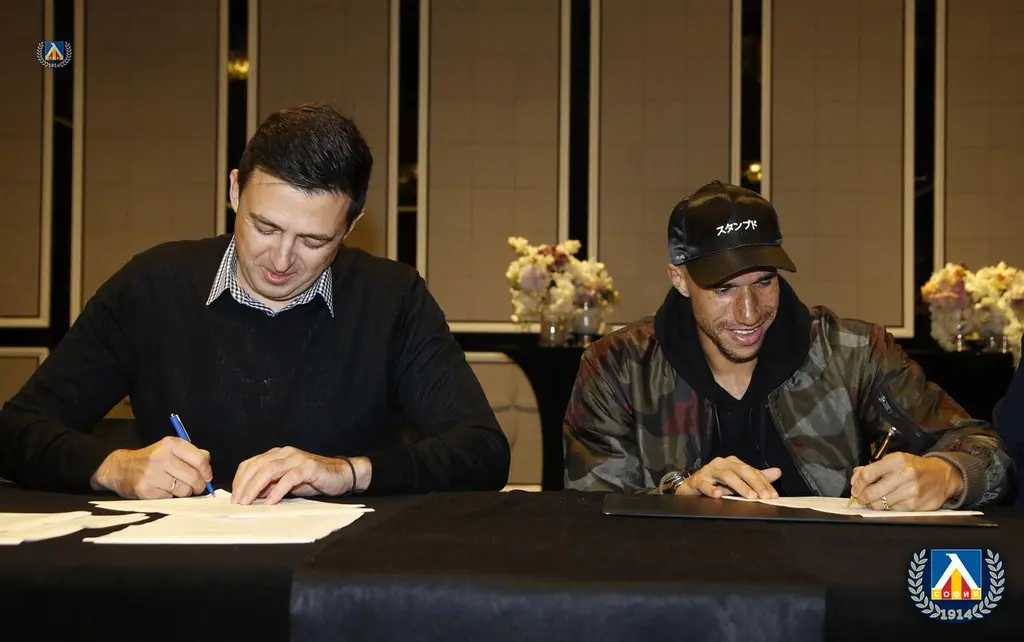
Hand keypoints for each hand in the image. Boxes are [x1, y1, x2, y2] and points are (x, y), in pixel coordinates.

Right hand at [90, 437, 212, 498]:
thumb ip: (191, 453)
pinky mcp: (146, 491)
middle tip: (196, 487)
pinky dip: (170, 497)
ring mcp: (152, 475)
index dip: (207, 471)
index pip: (199, 459)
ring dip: (184, 492)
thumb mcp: (169, 449)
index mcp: (170, 444)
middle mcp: (161, 458)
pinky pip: (170, 499)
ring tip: (176, 487)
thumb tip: (208, 464)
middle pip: (194, 477)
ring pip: (184, 491)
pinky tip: (163, 490)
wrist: (120, 468)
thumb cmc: (151, 459)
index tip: (207, 477)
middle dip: (199, 485)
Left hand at [230, 446, 363, 504]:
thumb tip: (251, 496)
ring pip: (269, 470)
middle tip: (238, 501)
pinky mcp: (308, 467)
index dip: (239, 479)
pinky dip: (277, 490)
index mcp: (277, 454)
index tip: (234, 495)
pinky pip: (288, 478)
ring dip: (255, 487)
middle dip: (244, 484)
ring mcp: (297, 458)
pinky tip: (271, 501)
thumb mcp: (287, 483)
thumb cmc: (314, 480)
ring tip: (248, 502)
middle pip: (257, 466)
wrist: (341, 475)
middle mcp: (285, 453)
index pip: (251, 463)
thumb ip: (270, 486)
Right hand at [674, 456, 781, 498]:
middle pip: (741, 470)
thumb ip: (756, 477)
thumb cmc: (715, 484)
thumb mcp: (737, 481)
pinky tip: (718, 495)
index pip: (752, 471)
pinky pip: (705, 484)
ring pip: (726, 476)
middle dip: (755, 483)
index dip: (764, 483)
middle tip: (765, 496)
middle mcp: (721, 464)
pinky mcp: (697, 480)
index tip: (773, 495)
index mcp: (733, 463)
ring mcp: (708, 471)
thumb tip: (777, 472)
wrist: (691, 488)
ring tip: (750, 496)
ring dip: (739, 486)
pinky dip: (712, 489)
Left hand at [850, 452, 962, 510]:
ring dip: (872, 504)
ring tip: (873, 500)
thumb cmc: (914, 467)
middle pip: (871, 492)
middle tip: (860, 497)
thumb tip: (855, 479)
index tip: (855, 488)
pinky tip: (889, 501)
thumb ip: (872, 468)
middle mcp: (905, 475)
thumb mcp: (894, 460)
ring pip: (879, 504)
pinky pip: (891, 510)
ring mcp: (911, 492)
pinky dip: (886, 508)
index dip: (857, 483)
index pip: (867, 474)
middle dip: (861, 497)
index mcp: (897, 460)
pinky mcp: (914, 506)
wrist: (943, 476)